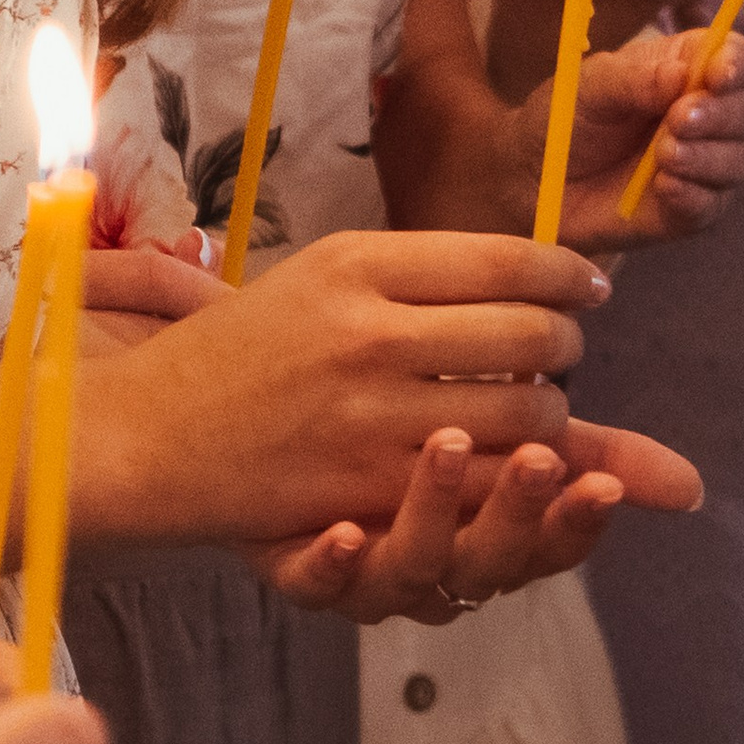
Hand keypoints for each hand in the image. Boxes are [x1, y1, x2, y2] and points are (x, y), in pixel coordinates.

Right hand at [84, 226, 607, 548]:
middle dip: (566, 348)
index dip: (566, 274)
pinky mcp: (372, 484)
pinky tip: (499, 461)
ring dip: (553, 417)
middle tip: (558, 355)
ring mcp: (373, 411)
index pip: (505, 259)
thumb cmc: (245, 350)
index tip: (588, 287)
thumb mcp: (322, 279)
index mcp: (357, 261)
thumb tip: (550, 273)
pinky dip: (516, 473)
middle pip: (532, 334)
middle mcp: (370, 329)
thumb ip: (426, 277)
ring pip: (529, 414)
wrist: (155, 432)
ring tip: (533, 413)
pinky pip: (490, 478)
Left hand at [253, 395, 702, 619]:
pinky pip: (315, 582)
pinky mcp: (297, 566)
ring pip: (411, 569)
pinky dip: (334, 565)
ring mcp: (365, 573)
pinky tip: (348, 529)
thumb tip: (695, 488)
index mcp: (486, 542)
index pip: (547, 547)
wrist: (262, 439)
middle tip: (541, 456)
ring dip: (434, 512)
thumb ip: (581, 452)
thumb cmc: (401, 443)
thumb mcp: (494, 439)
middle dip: (517, 513)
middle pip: (486, 562)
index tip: (600, 482)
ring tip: (448, 443)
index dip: (576, 524)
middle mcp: (434, 569)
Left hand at [519, 23, 743, 247]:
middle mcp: (705, 114)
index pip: (734, 57)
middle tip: (677, 121)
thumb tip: (685, 74)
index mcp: (685, 68)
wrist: (536, 181)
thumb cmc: (564, 120)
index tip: (718, 76)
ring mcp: (703, 164)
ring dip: (705, 158)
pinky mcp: (691, 208)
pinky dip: (693, 195)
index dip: (736, 64)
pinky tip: (665, 188)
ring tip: (663, 156)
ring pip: (735, 161)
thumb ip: (636, 78)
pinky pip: (711, 205)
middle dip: (719, 116)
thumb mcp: (589, 87)